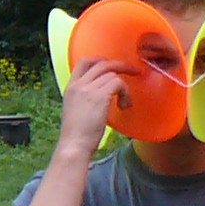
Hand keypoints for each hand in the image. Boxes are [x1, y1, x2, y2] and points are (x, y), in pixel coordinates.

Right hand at [52, 46, 125, 160]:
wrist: (74, 145)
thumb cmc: (77, 135)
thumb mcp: (77, 110)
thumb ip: (86, 97)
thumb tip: (105, 93)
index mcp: (71, 87)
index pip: (84, 62)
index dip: (101, 60)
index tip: (112, 66)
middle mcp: (78, 85)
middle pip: (102, 63)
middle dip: (121, 65)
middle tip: (133, 71)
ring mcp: (87, 89)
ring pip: (112, 74)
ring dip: (124, 86)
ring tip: (125, 102)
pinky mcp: (99, 96)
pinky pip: (118, 83)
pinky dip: (125, 93)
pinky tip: (124, 105)